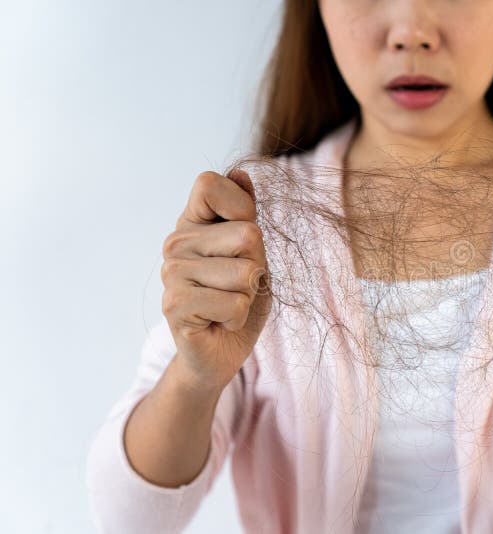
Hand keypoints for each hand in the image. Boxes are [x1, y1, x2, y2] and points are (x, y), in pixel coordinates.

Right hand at [161, 169, 271, 391]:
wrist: (223, 350)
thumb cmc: (240, 298)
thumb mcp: (253, 252)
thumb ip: (246, 214)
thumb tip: (240, 172)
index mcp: (192, 223)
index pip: (210, 184)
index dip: (241, 208)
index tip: (242, 241)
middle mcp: (175, 243)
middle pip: (246, 233)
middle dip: (256, 266)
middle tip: (238, 285)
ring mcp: (171, 273)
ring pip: (245, 272)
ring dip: (248, 296)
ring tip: (227, 304)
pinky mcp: (175, 305)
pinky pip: (235, 303)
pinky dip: (239, 317)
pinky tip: (219, 321)